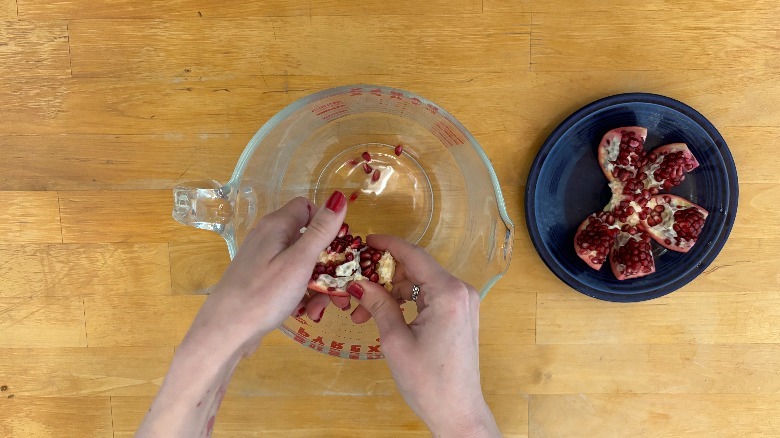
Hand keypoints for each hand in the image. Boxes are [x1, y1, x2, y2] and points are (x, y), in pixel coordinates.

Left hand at [183, 192, 347, 357]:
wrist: (225, 332)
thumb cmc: (264, 295)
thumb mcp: (299, 262)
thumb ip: (321, 230)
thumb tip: (339, 197)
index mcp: (276, 225)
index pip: (308, 207)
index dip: (327, 224)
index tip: (339, 250)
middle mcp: (267, 236)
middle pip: (306, 237)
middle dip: (325, 262)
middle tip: (337, 290)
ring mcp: (262, 258)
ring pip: (300, 261)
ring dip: (315, 282)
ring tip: (318, 308)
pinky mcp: (260, 278)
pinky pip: (288, 277)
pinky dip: (300, 291)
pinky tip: (304, 311)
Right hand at [345, 236, 499, 436]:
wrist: (458, 412)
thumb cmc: (428, 382)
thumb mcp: (395, 341)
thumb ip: (378, 304)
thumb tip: (358, 282)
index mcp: (448, 293)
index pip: (414, 255)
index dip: (388, 244)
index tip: (365, 240)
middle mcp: (461, 290)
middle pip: (417, 268)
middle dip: (384, 275)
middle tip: (356, 285)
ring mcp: (464, 302)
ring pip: (421, 282)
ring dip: (392, 291)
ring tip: (363, 312)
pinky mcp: (461, 313)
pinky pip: (430, 295)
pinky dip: (407, 301)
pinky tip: (384, 314)